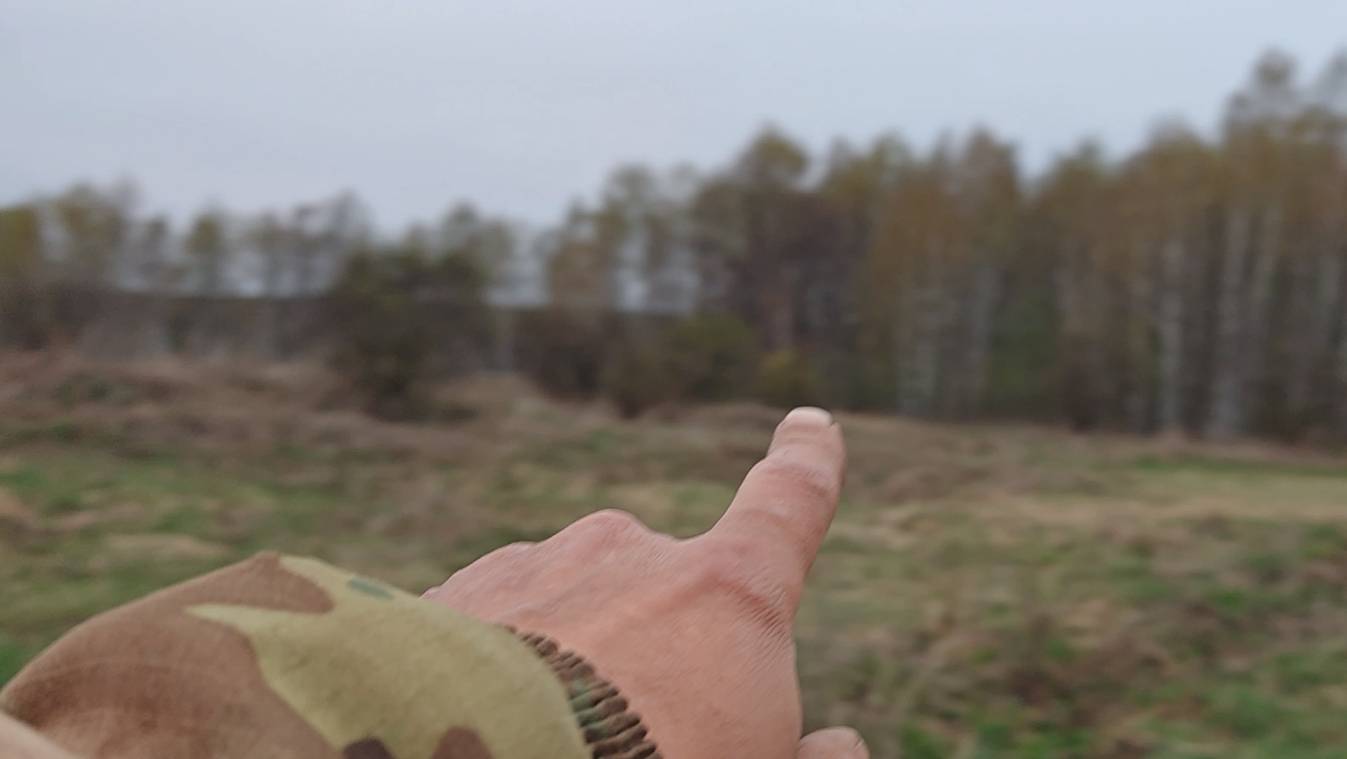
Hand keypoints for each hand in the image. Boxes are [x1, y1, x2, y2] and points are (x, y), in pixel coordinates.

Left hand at [424, 407, 864, 758]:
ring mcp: (535, 567)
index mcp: (726, 592)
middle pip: (665, 596)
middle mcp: (630, 553)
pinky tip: (490, 727)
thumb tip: (837, 744)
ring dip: (572, 667)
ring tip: (554, 744)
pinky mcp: (454, 599)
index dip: (808, 464)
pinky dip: (500, 672)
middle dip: (657, 655)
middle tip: (637, 747)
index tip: (812, 425)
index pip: (789, 504)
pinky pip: (496, 630)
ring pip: (574, 614)